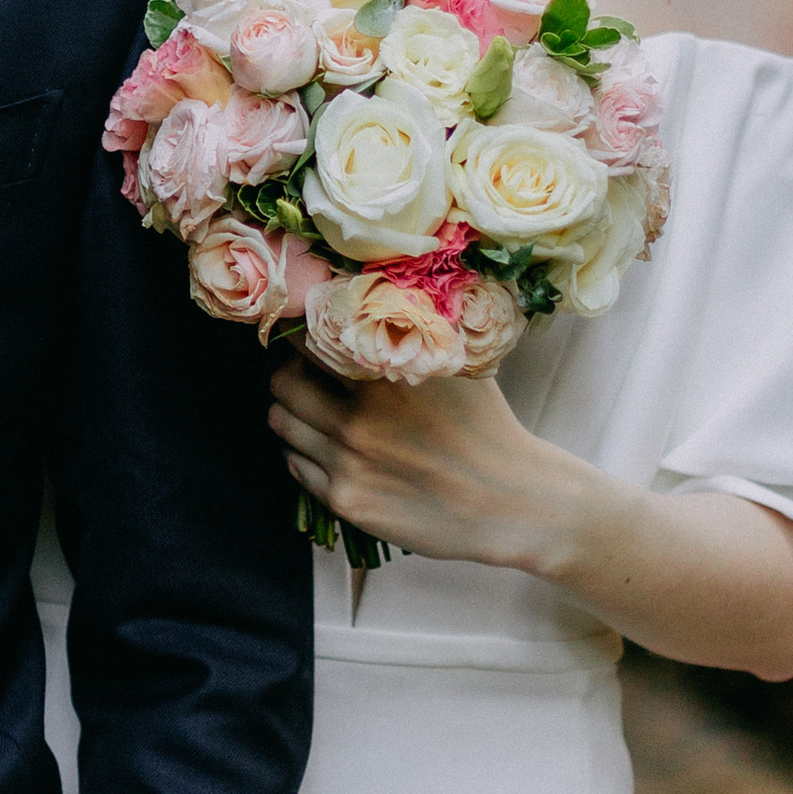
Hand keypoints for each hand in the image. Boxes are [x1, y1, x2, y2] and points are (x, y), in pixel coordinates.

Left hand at [265, 354, 577, 573]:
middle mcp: (357, 419)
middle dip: (289, 373)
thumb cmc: (487, 427)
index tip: (307, 331)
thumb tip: (368, 291)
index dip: (301, 332)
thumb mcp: (455, 366)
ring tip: (316, 411)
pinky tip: (331, 449)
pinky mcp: (346, 501)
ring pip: (281, 425)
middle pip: (281, 384)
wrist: (510, 502)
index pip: (307, 340)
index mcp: (383, 377)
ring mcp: (347, 464)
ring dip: (291, 412)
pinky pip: (297, 467)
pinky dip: (304, 453)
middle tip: (308, 374)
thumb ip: (410, 334)